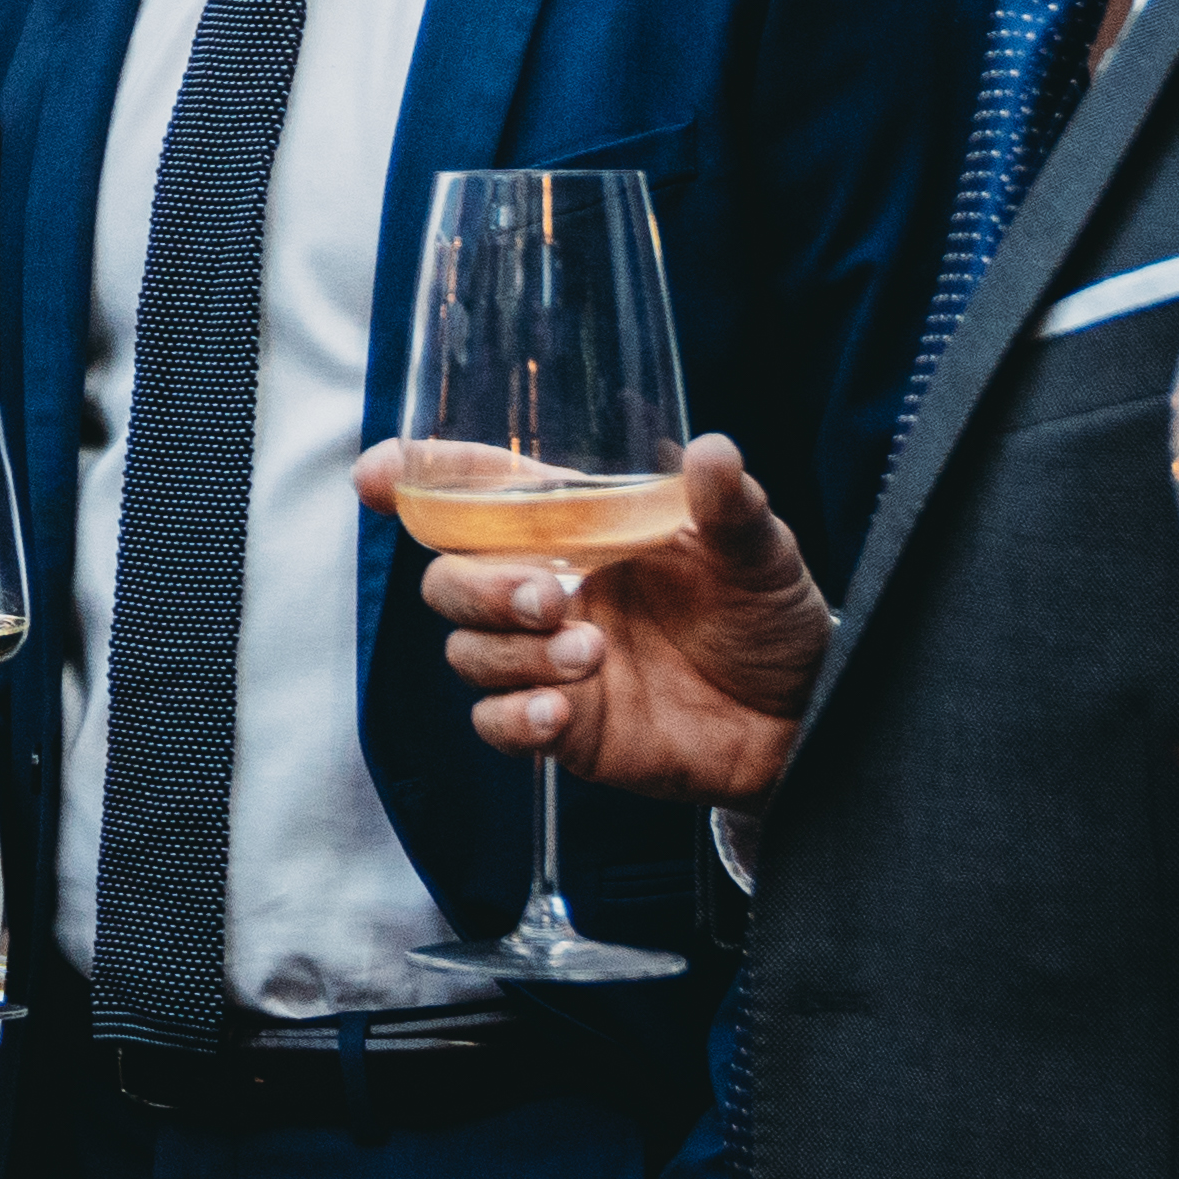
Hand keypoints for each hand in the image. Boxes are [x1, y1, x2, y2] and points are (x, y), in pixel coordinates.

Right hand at [369, 426, 836, 805]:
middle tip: (551, 599)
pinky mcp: (562, 727)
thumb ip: (730, 506)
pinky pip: (495, 723)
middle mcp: (551, 589)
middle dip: (482, 587)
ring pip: (467, 650)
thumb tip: (712, 451)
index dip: (421, 478)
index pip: (483, 493)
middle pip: (451, 578)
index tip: (377, 476)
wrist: (801, 718)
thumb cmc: (771, 618)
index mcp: (582, 530)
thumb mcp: (761, 552)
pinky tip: (562, 712)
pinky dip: (514, 717)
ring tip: (589, 657)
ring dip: (512, 653)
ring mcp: (548, 660)